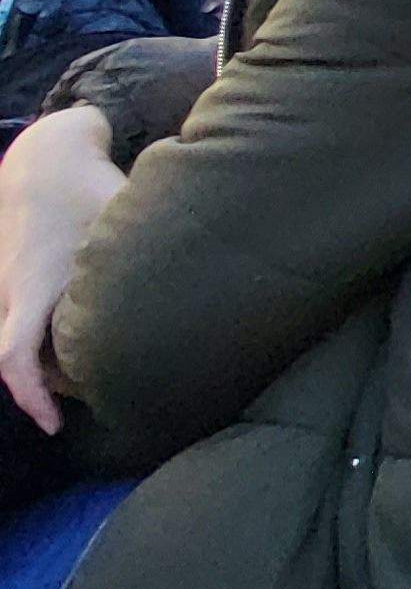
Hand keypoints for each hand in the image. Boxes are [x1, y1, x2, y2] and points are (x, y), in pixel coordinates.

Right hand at [0, 108, 122, 433]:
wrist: (42, 160)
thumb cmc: (88, 188)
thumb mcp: (118, 222)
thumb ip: (153, 260)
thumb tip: (212, 284)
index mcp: (32, 288)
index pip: (14, 361)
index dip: (31, 399)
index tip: (53, 428)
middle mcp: (10, 295)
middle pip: (25, 365)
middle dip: (59, 387)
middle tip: (111, 391)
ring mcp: (6, 291)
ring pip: (25, 347)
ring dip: (58, 364)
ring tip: (109, 363)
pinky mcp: (14, 285)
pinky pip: (25, 328)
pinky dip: (51, 341)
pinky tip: (95, 336)